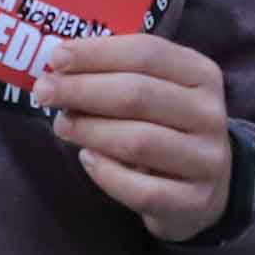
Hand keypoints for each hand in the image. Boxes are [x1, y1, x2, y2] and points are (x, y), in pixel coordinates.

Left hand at [40, 34, 233, 241]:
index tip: (56, 58)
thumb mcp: (157, 91)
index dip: (97, 53)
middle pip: (138, 95)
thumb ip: (116, 75)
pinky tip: (87, 160)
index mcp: (202, 75)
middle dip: (82, 90)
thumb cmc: (167, 127)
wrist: (208, 188)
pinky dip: (106, 174)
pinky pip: (141, 190)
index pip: (147, 53)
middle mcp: (210, 114)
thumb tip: (58, 67)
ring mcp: (206, 160)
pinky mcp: (193, 201)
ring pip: (137, 141)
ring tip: (62, 126)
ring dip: (89, 131)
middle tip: (44, 92)